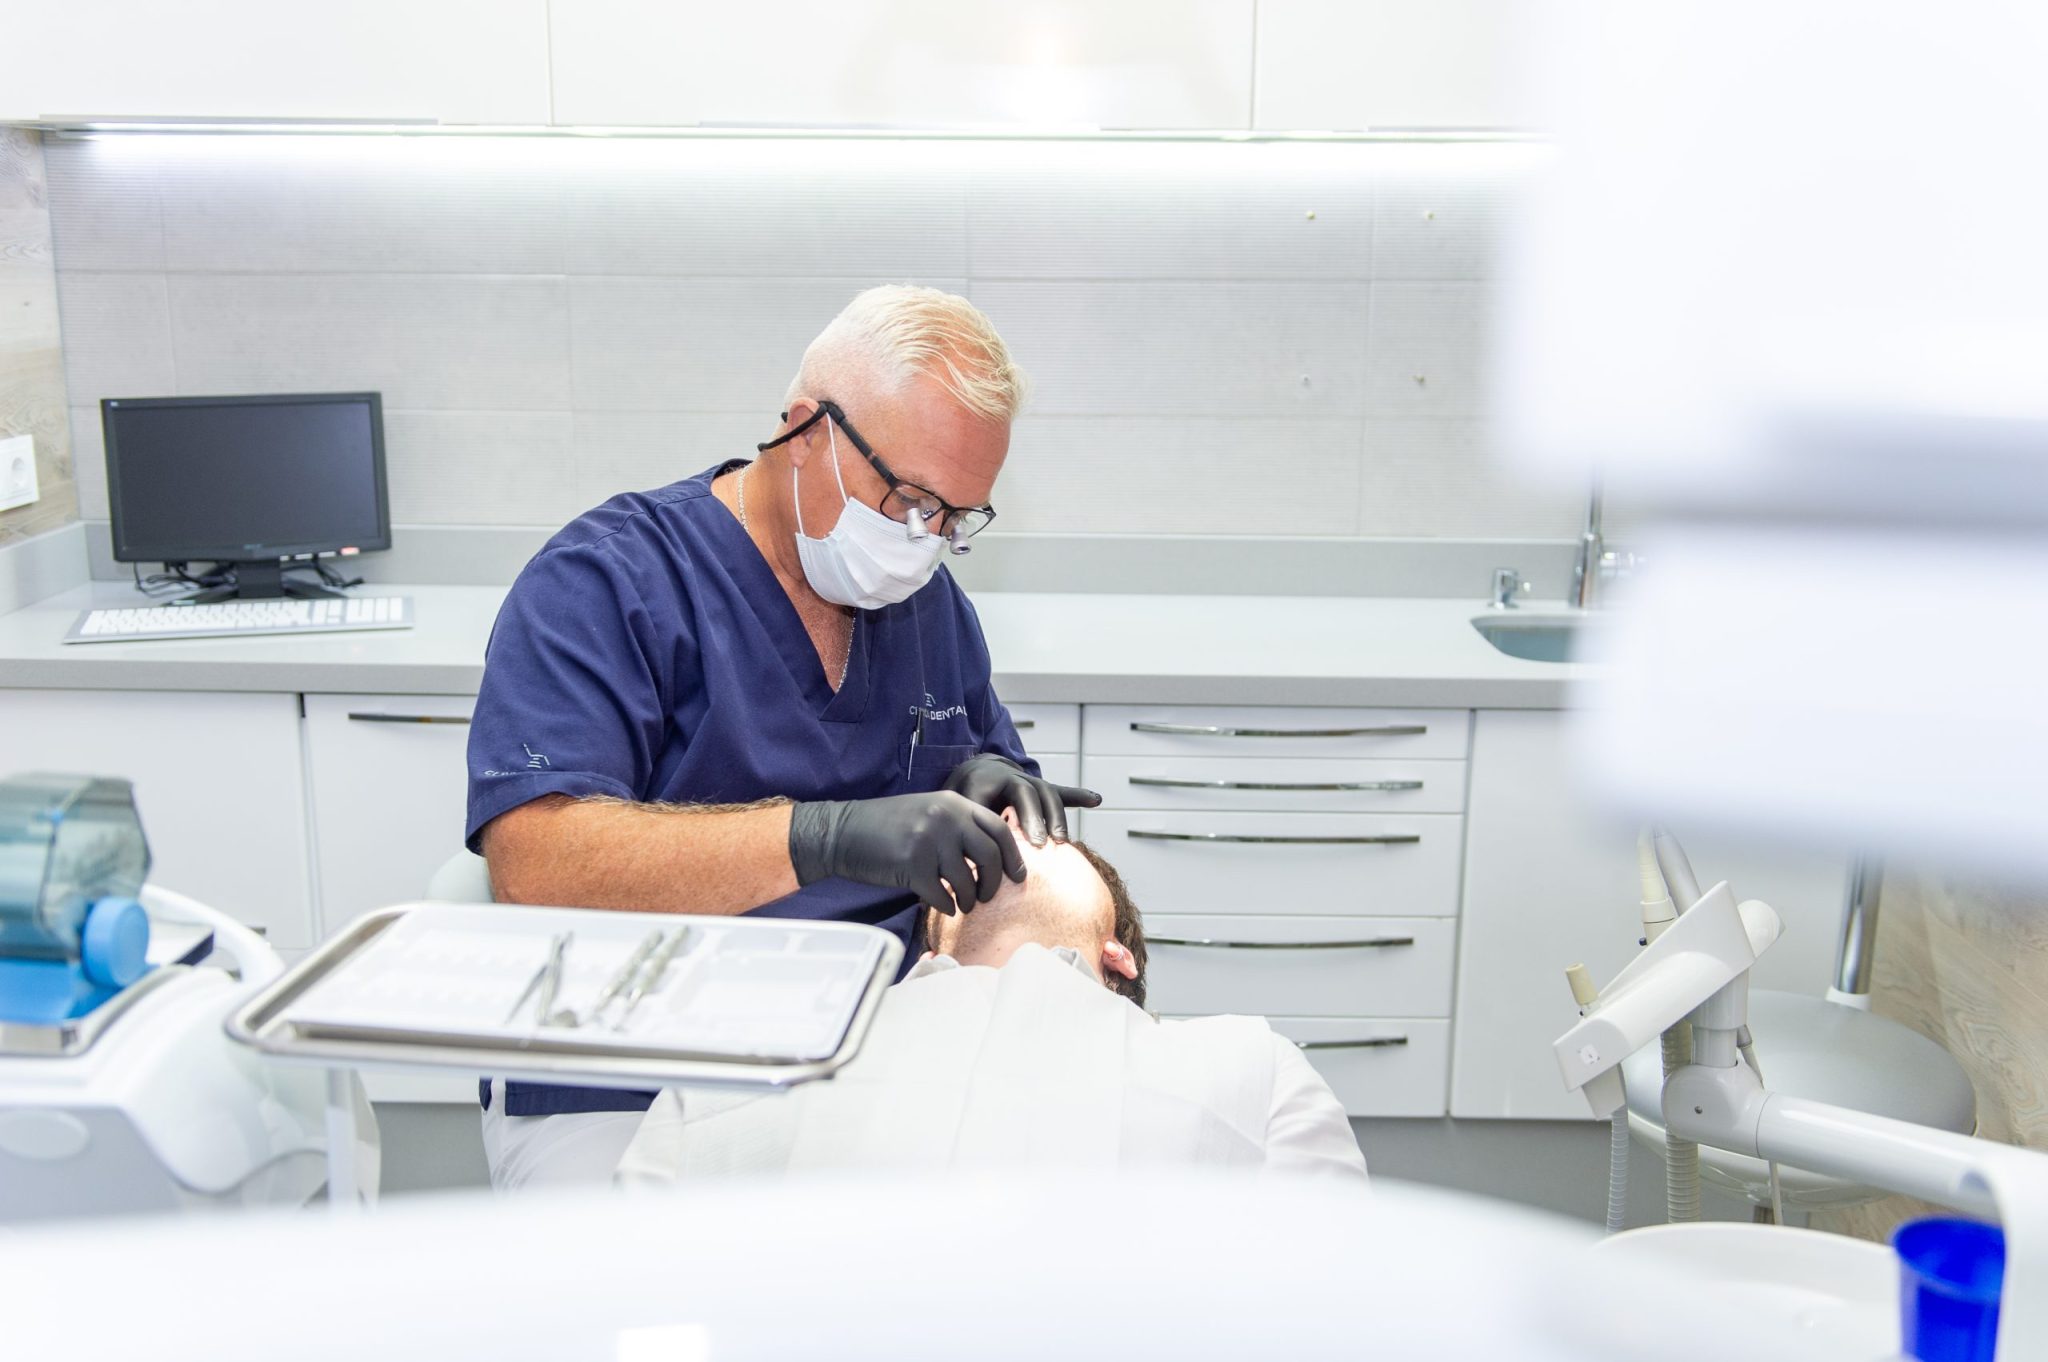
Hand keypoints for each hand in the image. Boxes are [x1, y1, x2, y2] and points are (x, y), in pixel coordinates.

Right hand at [789, 791, 1024, 914]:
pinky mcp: (912, 866)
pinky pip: (942, 896)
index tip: (1017, 876)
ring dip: (969, 899)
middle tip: (985, 896)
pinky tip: (942, 905)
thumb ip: (959, 826)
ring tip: (962, 903)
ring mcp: (929, 841)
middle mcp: (945, 818)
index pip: (999, 830)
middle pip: (990, 857)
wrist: (843, 832)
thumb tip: (993, 857)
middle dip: (993, 884)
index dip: (1013, 857)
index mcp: (953, 803)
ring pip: (967, 881)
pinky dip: (946, 906)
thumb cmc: (886, 826)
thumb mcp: (928, 812)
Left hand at [944, 753, 1101, 845]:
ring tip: (1061, 841)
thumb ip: (964, 830)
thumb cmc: (965, 797)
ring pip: (1049, 795)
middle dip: (1038, 819)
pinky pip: (1062, 792)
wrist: (977, 771)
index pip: (1007, 797)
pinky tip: (1096, 800)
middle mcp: (1015, 777)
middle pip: (1031, 793)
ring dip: (1057, 818)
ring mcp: (1032, 782)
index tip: (1020, 842)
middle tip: (1043, 844)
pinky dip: (1079, 796)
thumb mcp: (958, 808)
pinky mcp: (1043, 790)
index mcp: (992, 780)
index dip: (1016, 819)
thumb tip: (964, 863)